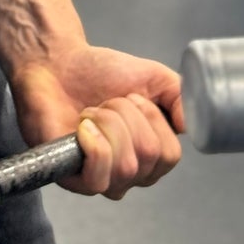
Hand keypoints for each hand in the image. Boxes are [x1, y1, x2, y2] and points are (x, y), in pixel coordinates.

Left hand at [9, 42, 182, 199]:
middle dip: (126, 114)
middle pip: (149, 155)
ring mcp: (101, 179)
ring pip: (126, 165)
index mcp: (150, 156)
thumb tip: (187, 126)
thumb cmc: (100, 72)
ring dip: (108, 122)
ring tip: (90, 112)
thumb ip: (181, 97)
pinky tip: (82, 127)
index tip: (131, 96)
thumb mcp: (153, 76)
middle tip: (106, 101)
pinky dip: (94, 142)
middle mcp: (129, 175)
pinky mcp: (73, 180)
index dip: (152, 118)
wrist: (56, 63)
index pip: (170, 155)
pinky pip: (99, 176)